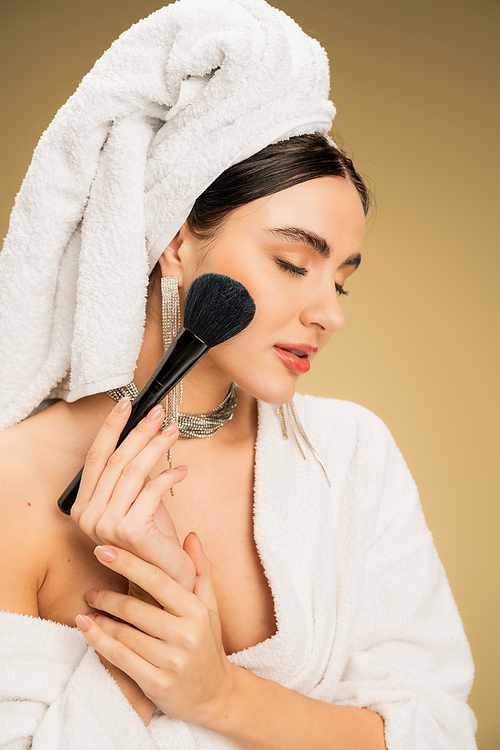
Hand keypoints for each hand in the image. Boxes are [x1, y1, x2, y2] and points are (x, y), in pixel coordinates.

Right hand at [71, 397, 195, 592]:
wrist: (164, 579)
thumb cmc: (151, 539)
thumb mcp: (136, 501)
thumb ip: (130, 475)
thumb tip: (142, 435)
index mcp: (83, 507)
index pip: (95, 457)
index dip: (111, 428)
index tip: (126, 404)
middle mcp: (88, 517)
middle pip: (115, 460)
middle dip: (139, 432)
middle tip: (159, 414)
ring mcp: (106, 526)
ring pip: (133, 471)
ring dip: (156, 447)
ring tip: (172, 433)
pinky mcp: (129, 532)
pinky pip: (151, 490)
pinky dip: (168, 476)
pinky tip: (180, 471)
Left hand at [76, 535, 237, 726]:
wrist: (215, 695)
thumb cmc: (208, 644)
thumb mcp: (210, 607)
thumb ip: (199, 570)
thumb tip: (190, 536)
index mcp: (197, 611)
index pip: (158, 580)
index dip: (128, 563)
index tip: (104, 549)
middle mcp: (186, 635)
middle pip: (136, 608)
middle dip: (108, 597)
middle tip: (91, 590)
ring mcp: (171, 661)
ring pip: (124, 634)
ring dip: (100, 620)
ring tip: (87, 610)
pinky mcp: (156, 684)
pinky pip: (120, 658)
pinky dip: (99, 642)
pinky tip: (87, 629)